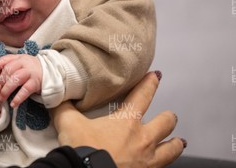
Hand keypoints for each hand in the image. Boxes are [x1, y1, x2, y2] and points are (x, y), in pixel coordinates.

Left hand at [0, 54, 42, 107]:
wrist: (51, 71)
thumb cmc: (30, 70)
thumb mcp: (20, 64)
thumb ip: (8, 68)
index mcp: (17, 58)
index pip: (3, 60)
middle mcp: (23, 63)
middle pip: (8, 70)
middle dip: (0, 82)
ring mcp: (30, 72)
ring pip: (16, 79)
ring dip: (7, 89)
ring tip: (2, 98)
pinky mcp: (36, 82)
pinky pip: (26, 90)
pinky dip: (18, 97)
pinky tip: (13, 104)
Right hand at [52, 71, 184, 167]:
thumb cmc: (85, 152)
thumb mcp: (69, 124)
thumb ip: (64, 108)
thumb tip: (56, 97)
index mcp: (127, 122)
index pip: (143, 95)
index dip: (150, 83)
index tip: (155, 76)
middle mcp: (143, 140)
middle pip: (166, 123)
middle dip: (168, 118)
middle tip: (169, 116)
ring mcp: (148, 161)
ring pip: (171, 149)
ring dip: (175, 144)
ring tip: (178, 142)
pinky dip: (162, 165)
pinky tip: (160, 165)